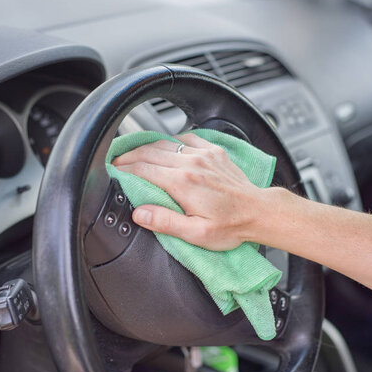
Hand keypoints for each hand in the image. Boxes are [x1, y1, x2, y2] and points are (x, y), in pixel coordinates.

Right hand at [112, 133, 283, 250]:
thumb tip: (140, 213)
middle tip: (117, 162)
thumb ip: (165, 222)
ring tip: (133, 154)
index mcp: (183, 183)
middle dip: (129, 156)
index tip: (112, 171)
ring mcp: (203, 154)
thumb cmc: (230, 226)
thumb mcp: (196, 234)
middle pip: (149, 152)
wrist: (258, 212)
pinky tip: (165, 148)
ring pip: (165, 143)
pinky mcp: (213, 151)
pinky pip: (185, 138)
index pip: (143, 169)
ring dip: (146, 147)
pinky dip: (170, 141)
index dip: (123, 168)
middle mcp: (191, 163)